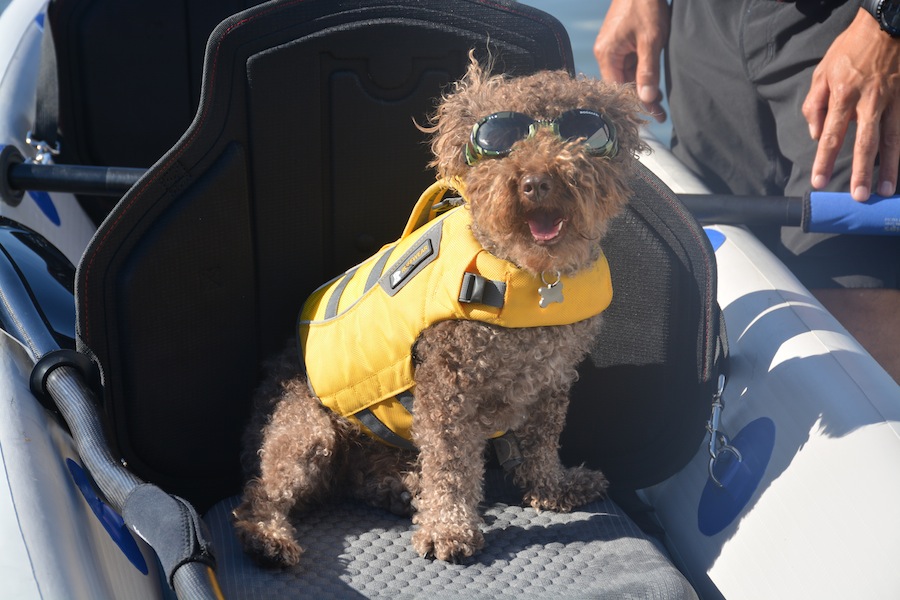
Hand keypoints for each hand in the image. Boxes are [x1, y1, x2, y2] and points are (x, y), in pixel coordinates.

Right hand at [594, 0, 669, 121]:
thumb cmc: (646, 5)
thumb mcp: (651, 41)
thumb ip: (648, 72)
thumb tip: (647, 99)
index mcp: (607, 54)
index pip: (618, 89)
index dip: (635, 104)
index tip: (652, 117)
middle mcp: (605, 53)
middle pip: (621, 84)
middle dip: (641, 98)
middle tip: (660, 113)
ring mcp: (611, 47)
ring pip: (626, 75)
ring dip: (642, 86)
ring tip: (661, 101)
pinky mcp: (619, 42)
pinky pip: (629, 64)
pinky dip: (641, 73)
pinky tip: (654, 82)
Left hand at [803, 9, 899, 200]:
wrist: (885, 25)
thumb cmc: (849, 50)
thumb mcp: (822, 73)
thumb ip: (815, 105)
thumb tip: (816, 135)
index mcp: (843, 96)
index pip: (832, 136)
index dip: (825, 161)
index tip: (820, 182)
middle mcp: (869, 101)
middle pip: (866, 142)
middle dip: (862, 171)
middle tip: (860, 196)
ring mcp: (892, 100)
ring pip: (892, 138)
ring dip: (889, 166)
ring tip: (886, 189)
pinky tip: (898, 166)